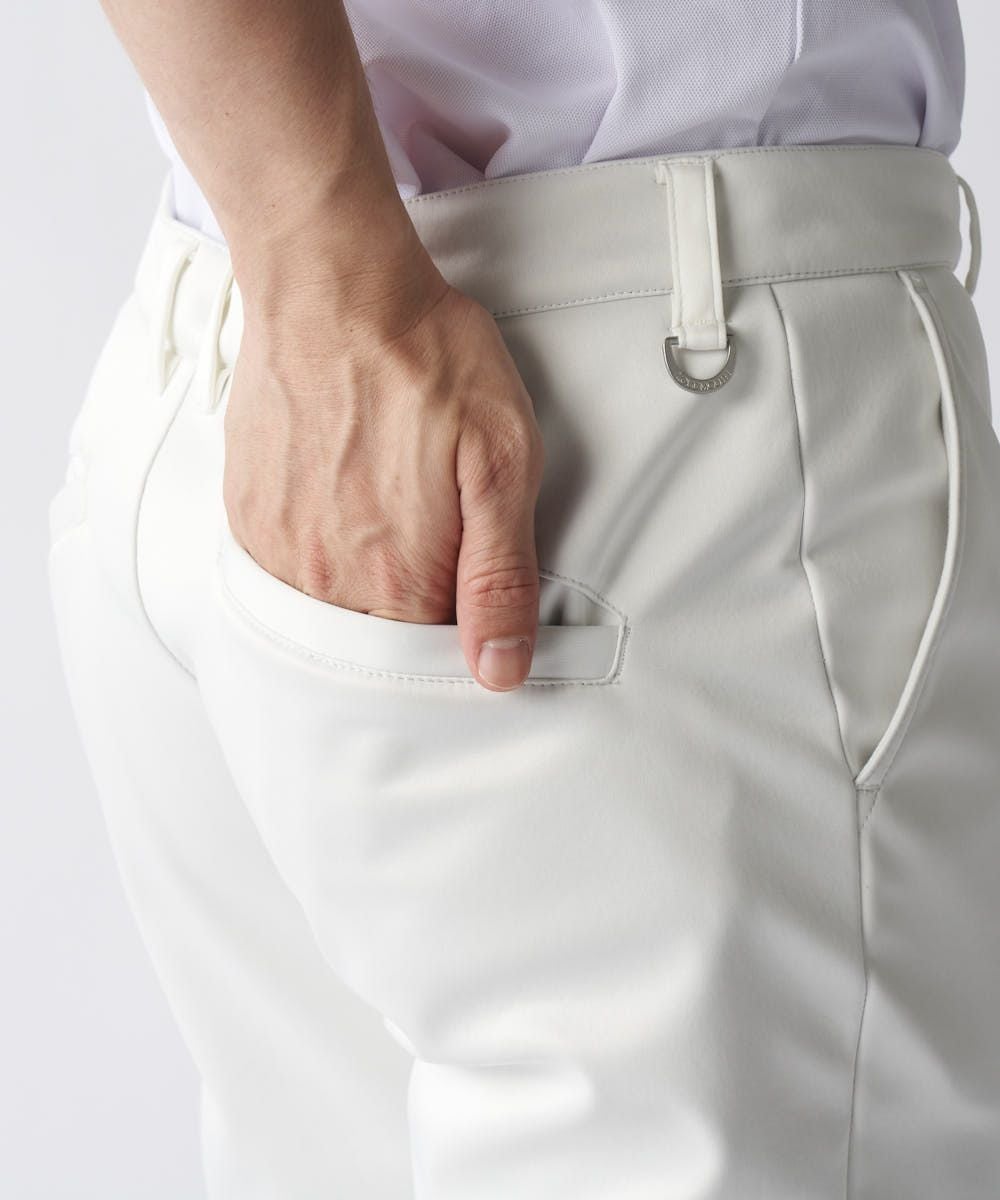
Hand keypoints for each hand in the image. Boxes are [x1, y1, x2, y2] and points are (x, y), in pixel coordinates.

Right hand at [223, 261, 546, 691]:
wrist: (335, 288)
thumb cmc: (426, 361)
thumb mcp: (503, 463)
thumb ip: (501, 577)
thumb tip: (500, 669)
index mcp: (399, 581)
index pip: (435, 656)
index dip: (463, 624)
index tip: (470, 576)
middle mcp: (327, 580)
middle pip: (380, 636)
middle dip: (413, 600)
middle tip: (430, 520)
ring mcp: (278, 549)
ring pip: (331, 605)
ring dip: (363, 575)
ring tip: (387, 499)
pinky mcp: (248, 514)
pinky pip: (287, 566)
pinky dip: (319, 547)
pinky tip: (344, 493)